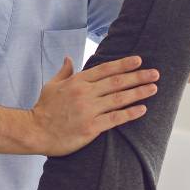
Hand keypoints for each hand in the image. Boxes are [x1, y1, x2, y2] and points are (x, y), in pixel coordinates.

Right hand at [29, 55, 158, 155]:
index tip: (139, 61)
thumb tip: (68, 58)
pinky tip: (142, 109)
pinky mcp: (91, 128)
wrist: (34, 131)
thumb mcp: (51, 86)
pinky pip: (115, 118)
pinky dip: (130, 113)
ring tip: (153, 88)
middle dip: (138, 77)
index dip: (123, 64)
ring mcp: (89, 110)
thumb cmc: (43, 109)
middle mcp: (85, 94)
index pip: (105, 69)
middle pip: (116, 82)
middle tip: (155, 73)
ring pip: (119, 99)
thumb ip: (64, 72)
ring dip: (138, 93)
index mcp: (77, 82)